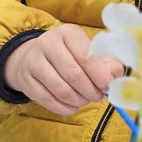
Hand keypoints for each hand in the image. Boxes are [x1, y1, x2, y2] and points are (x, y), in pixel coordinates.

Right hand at [3, 24, 124, 115]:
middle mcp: (48, 43)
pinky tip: (73, 106)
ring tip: (86, 100)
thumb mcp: (88, 50)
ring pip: (61, 89)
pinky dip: (64, 108)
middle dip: (90, 91)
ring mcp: (33, 61)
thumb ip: (106, 63)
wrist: (34, 56)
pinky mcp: (25, 80)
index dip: (100, 76)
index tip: (108, 87)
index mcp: (68, 33)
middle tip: (98, 96)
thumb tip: (116, 76)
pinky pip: (47, 100)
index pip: (87, 56)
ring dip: (78, 100)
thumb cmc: (69, 54)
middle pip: (74, 75)